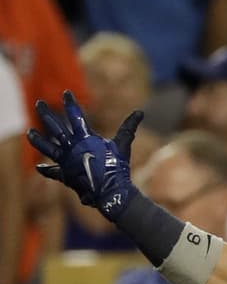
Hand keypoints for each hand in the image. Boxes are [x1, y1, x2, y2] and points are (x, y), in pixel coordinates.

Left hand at [26, 91, 142, 220]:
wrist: (110, 190)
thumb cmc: (118, 166)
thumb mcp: (123, 144)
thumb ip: (129, 127)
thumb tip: (140, 112)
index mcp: (85, 138)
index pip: (75, 116)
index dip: (71, 103)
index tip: (66, 93)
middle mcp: (71, 147)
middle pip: (55, 127)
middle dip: (46, 114)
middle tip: (39, 103)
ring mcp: (65, 161)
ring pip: (47, 147)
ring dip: (38, 139)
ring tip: (30, 132)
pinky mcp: (64, 174)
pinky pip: (53, 172)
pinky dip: (47, 170)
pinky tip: (39, 168)